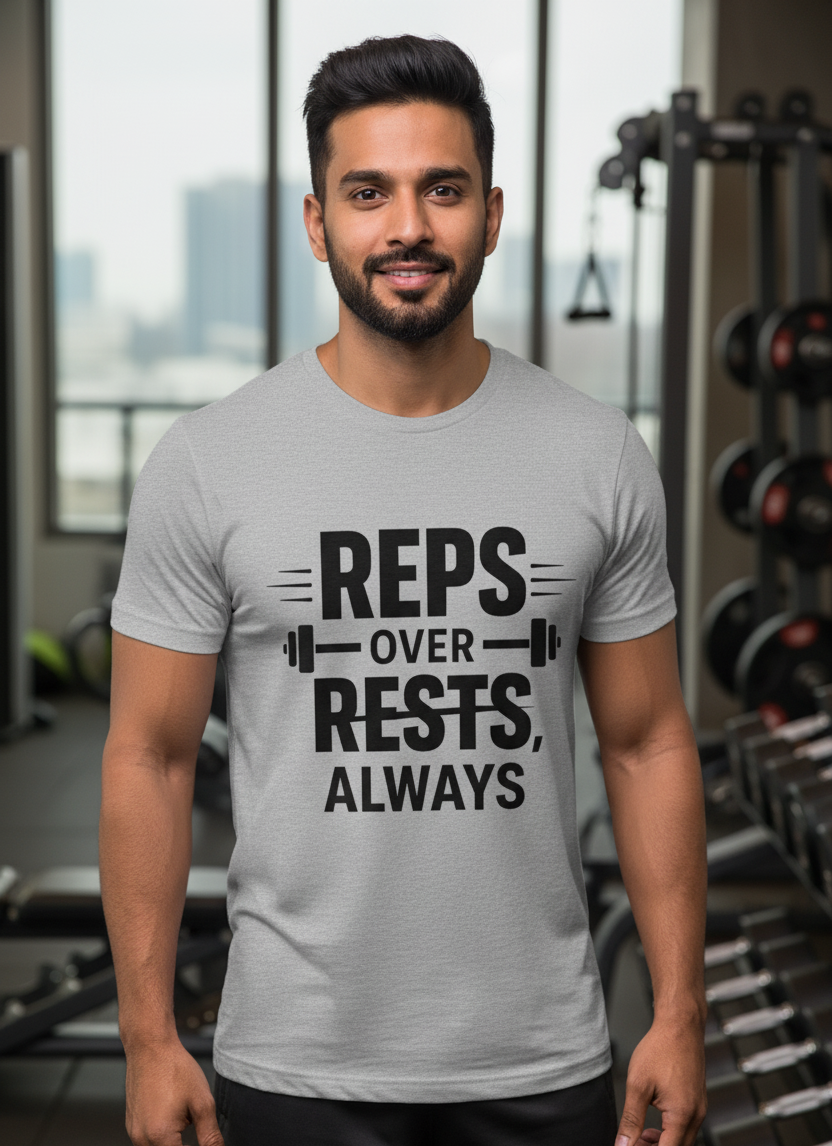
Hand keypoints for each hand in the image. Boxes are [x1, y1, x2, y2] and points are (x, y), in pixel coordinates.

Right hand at [125, 1037, 223, 1145]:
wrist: (150, 1047)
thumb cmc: (174, 1068)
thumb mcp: (202, 1102)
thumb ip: (210, 1135)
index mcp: (160, 1136)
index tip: (204, 1141)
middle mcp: (142, 1139)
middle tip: (194, 1122)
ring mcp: (134, 1132)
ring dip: (173, 1143)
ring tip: (185, 1118)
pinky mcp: (132, 1125)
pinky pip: (148, 1141)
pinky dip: (163, 1136)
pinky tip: (174, 1115)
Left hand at [615, 1016, 706, 1145]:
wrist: (680, 1025)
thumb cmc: (661, 1048)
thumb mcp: (638, 1085)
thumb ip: (631, 1119)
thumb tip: (623, 1144)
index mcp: (682, 1115)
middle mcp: (696, 1115)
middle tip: (632, 1142)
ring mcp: (699, 1109)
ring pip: (682, 1141)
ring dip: (662, 1144)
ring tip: (640, 1136)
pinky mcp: (697, 1102)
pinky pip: (685, 1128)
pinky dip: (670, 1133)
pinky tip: (653, 1127)